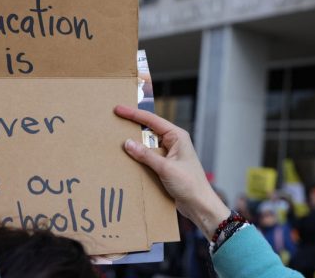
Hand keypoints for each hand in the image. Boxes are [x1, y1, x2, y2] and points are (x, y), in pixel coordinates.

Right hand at [114, 105, 229, 239]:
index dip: (134, 114)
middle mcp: (173, 142)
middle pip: (148, 130)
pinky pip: (148, 158)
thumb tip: (127, 143)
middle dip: (132, 127)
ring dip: (134, 144)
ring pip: (147, 145)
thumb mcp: (165, 168)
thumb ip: (145, 155)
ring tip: (116, 140)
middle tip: (115, 121)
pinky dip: (138, 157)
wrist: (199, 205)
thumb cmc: (190, 184)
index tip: (119, 109)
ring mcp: (168, 154)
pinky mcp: (165, 166)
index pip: (152, 120)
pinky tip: (126, 159)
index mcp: (177, 136)